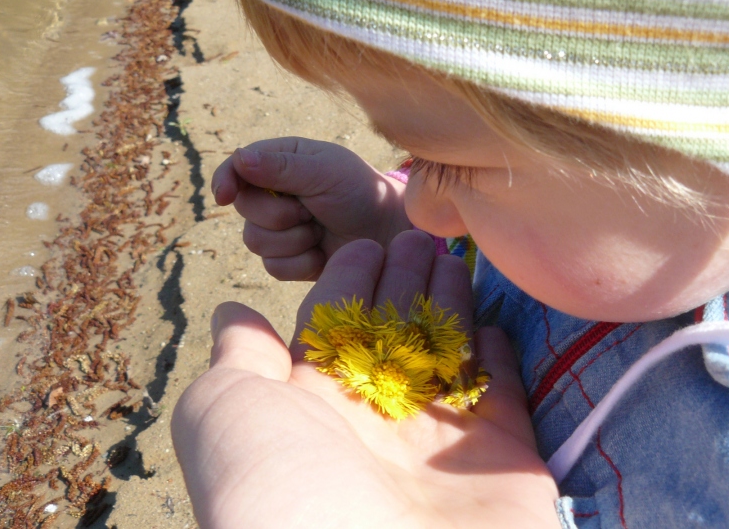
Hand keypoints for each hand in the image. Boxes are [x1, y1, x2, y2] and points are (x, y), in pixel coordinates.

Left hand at [171, 232, 558, 528]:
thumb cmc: (279, 492)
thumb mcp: (226, 414)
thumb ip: (237, 360)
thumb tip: (233, 314)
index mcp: (313, 410)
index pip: (333, 328)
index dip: (347, 281)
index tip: (364, 244)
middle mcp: (375, 425)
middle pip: (393, 333)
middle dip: (403, 282)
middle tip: (418, 236)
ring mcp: (439, 445)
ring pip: (447, 354)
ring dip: (450, 305)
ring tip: (454, 258)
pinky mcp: (502, 462)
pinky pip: (502, 397)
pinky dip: (499, 359)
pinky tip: (492, 324)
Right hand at [211, 138, 412, 279]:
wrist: (389, 233)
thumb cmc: (361, 191)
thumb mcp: (325, 171)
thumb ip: (282, 167)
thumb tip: (238, 159)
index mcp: (281, 161)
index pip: (237, 167)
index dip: (225, 180)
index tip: (224, 195)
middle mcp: (275, 193)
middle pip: (244, 209)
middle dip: (278, 214)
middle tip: (310, 209)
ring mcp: (280, 228)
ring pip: (256, 241)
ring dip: (293, 238)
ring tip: (320, 229)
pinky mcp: (290, 259)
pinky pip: (274, 267)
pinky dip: (301, 261)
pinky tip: (323, 253)